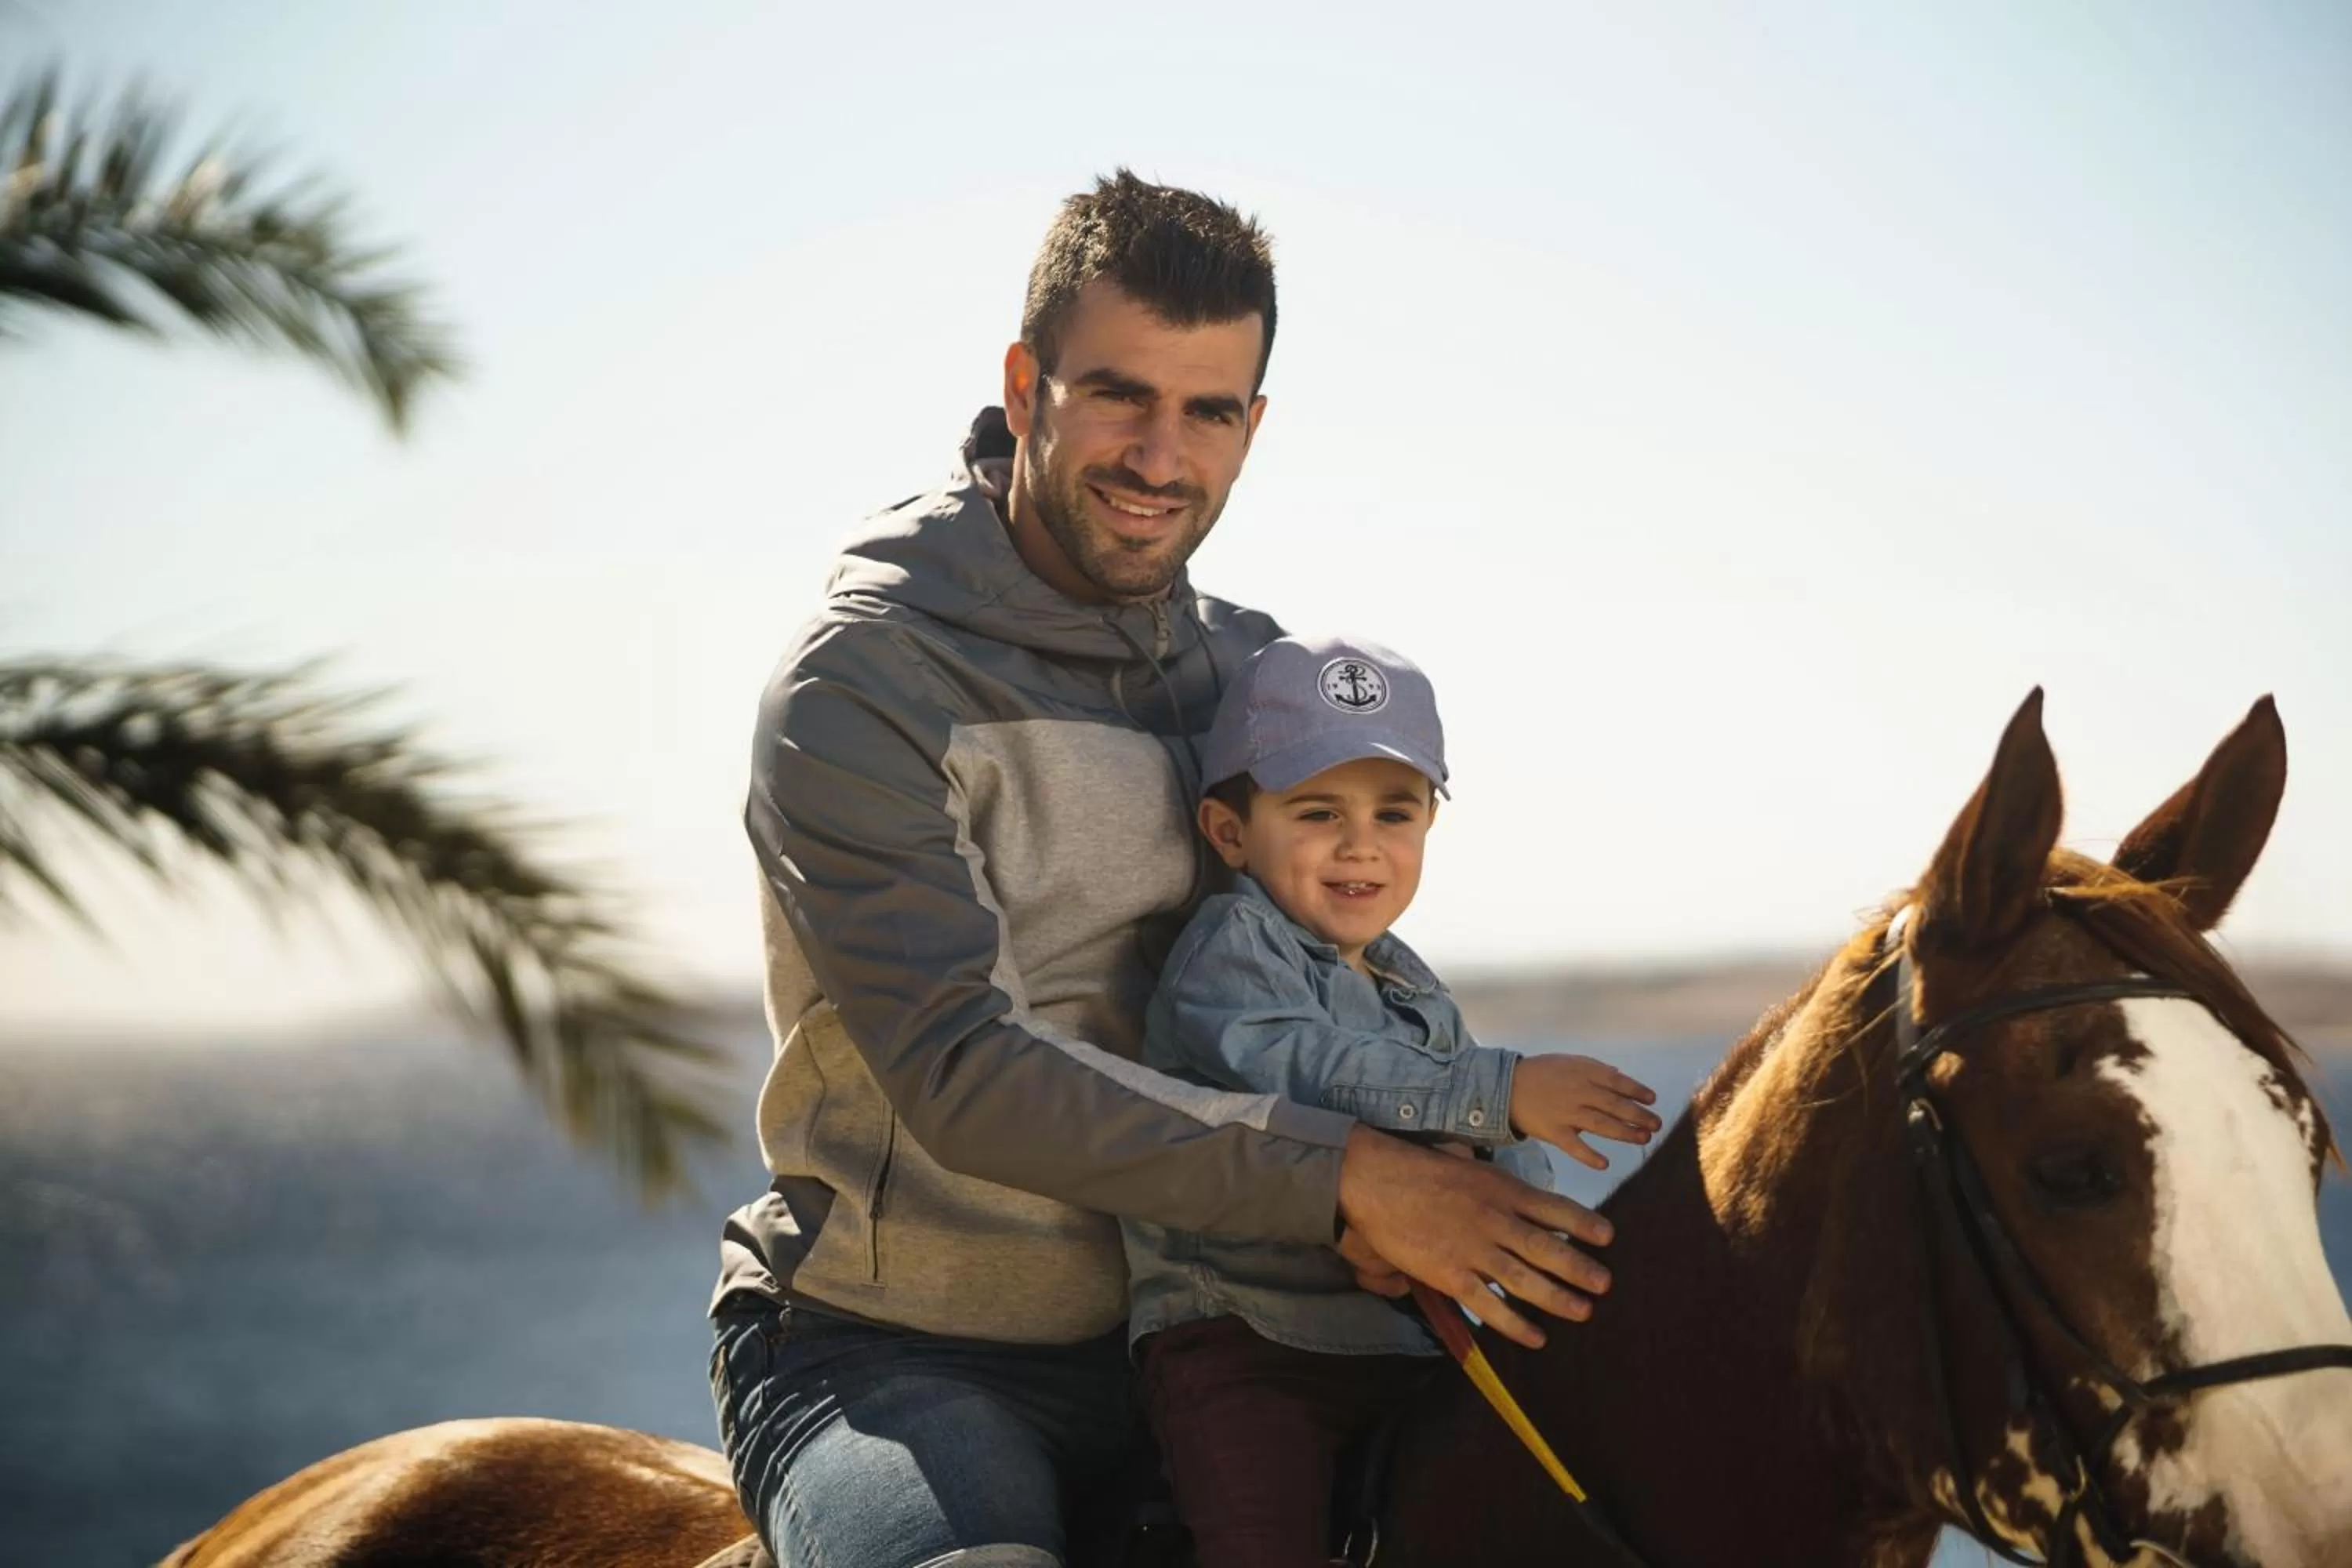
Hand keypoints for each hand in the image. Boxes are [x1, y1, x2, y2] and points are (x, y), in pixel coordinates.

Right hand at [1335, 1124, 1613, 1348]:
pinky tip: (1536, 1338)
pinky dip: (1513, 1323)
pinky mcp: (1449, 1274)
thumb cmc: (1422, 1170)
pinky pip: (1487, 1304)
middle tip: (1606, 1283)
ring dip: (1556, 1297)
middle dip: (1578, 1267)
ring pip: (1523, 1278)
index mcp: (1502, 1190)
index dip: (1583, 1224)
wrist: (1377, 1180)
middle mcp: (1495, 1220)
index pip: (1553, 1208)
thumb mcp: (1471, 1167)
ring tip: (1584, 1311)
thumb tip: (1527, 1204)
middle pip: (1545, 1247)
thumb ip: (1500, 1189)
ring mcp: (1473, 1249)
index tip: (1608, 1236)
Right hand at [1509, 1054, 1661, 1170]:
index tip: (1652, 1100)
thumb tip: (1620, 1076)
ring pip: (1601, 1125)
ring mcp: (1566, 1113)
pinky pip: (1574, 1147)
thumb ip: (1594, 1069)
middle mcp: (1578, 1092)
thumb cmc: (1541, 1073)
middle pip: (1614, 1105)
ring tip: (1643, 1139)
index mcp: (1583, 1072)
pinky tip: (1605, 1163)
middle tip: (1657, 1125)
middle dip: (1638, 1115)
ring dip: (1625, 1133)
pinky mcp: (1554, 1133)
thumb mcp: (1568, 1062)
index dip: (1637, 1091)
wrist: (1506, 1087)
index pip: (1616, 1082)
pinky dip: (1589, 1156)